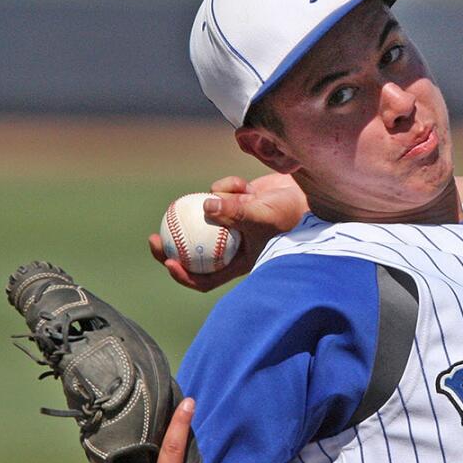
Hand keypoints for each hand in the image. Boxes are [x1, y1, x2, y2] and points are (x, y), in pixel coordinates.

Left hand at [148, 174, 308, 292]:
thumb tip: (205, 206)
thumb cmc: (291, 215)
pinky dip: (226, 187)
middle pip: (192, 252)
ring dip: (212, 203)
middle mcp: (230, 246)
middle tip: (154, 237)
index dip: (183, 275)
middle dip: (170, 246)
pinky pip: (217, 194)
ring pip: (204, 217)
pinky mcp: (233, 203)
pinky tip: (243, 184)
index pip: (205, 278)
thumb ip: (235, 212)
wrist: (308, 195)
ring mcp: (230, 224)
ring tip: (223, 194)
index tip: (169, 261)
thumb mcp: (263, 217)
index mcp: (236, 263)